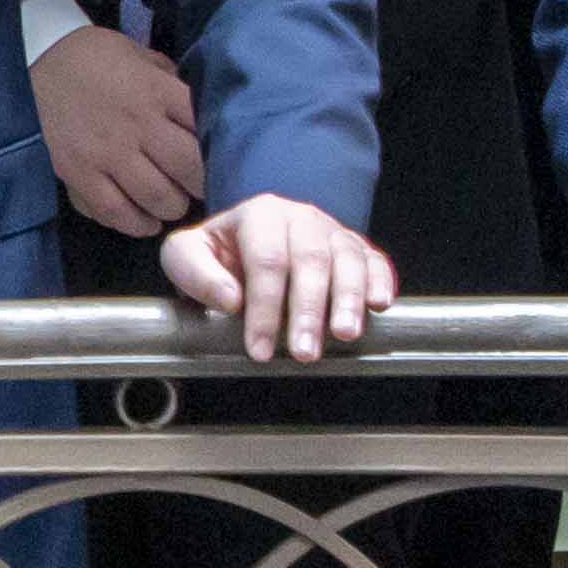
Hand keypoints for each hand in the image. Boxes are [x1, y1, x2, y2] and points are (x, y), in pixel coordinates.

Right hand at [30, 21, 201, 234]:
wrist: (30, 67)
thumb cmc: (89, 59)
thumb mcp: (135, 53)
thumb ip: (167, 77)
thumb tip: (196, 100)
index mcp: (156, 91)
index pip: (205, 127)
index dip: (220, 146)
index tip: (220, 155)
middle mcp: (138, 125)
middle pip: (190, 170)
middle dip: (202, 183)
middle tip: (199, 186)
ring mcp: (108, 154)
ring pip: (158, 197)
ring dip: (173, 206)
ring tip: (173, 203)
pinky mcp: (80, 175)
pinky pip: (116, 212)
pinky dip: (137, 223)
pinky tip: (146, 221)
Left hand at [159, 192, 392, 359]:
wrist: (244, 243)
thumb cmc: (216, 255)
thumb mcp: (186, 256)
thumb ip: (195, 273)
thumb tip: (229, 298)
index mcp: (260, 214)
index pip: (267, 260)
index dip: (264, 308)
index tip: (260, 349)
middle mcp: (300, 217)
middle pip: (311, 261)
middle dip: (308, 311)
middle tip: (304, 353)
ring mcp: (332, 231)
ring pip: (348, 260)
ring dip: (347, 300)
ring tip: (344, 335)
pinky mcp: (355, 248)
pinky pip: (375, 260)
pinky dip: (381, 281)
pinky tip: (379, 304)